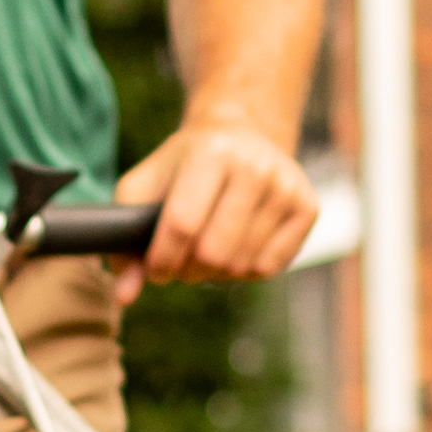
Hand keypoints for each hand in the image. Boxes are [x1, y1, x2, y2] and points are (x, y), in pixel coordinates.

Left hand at [113, 115, 318, 288]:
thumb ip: (126, 240)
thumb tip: (124, 296)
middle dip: (189, 270)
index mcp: (211, 151)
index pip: (182, 224)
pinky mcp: (308, 208)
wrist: (243, 135)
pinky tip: (237, 247)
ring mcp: (286, 187)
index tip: (156, 269)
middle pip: (213, 253)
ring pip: (240, 265)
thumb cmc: (184, 166)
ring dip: (216, 272)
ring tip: (208, 249)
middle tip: (182, 260)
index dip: (162, 259)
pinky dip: (245, 270)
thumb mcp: (145, 186)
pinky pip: (269, 267)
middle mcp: (255, 165)